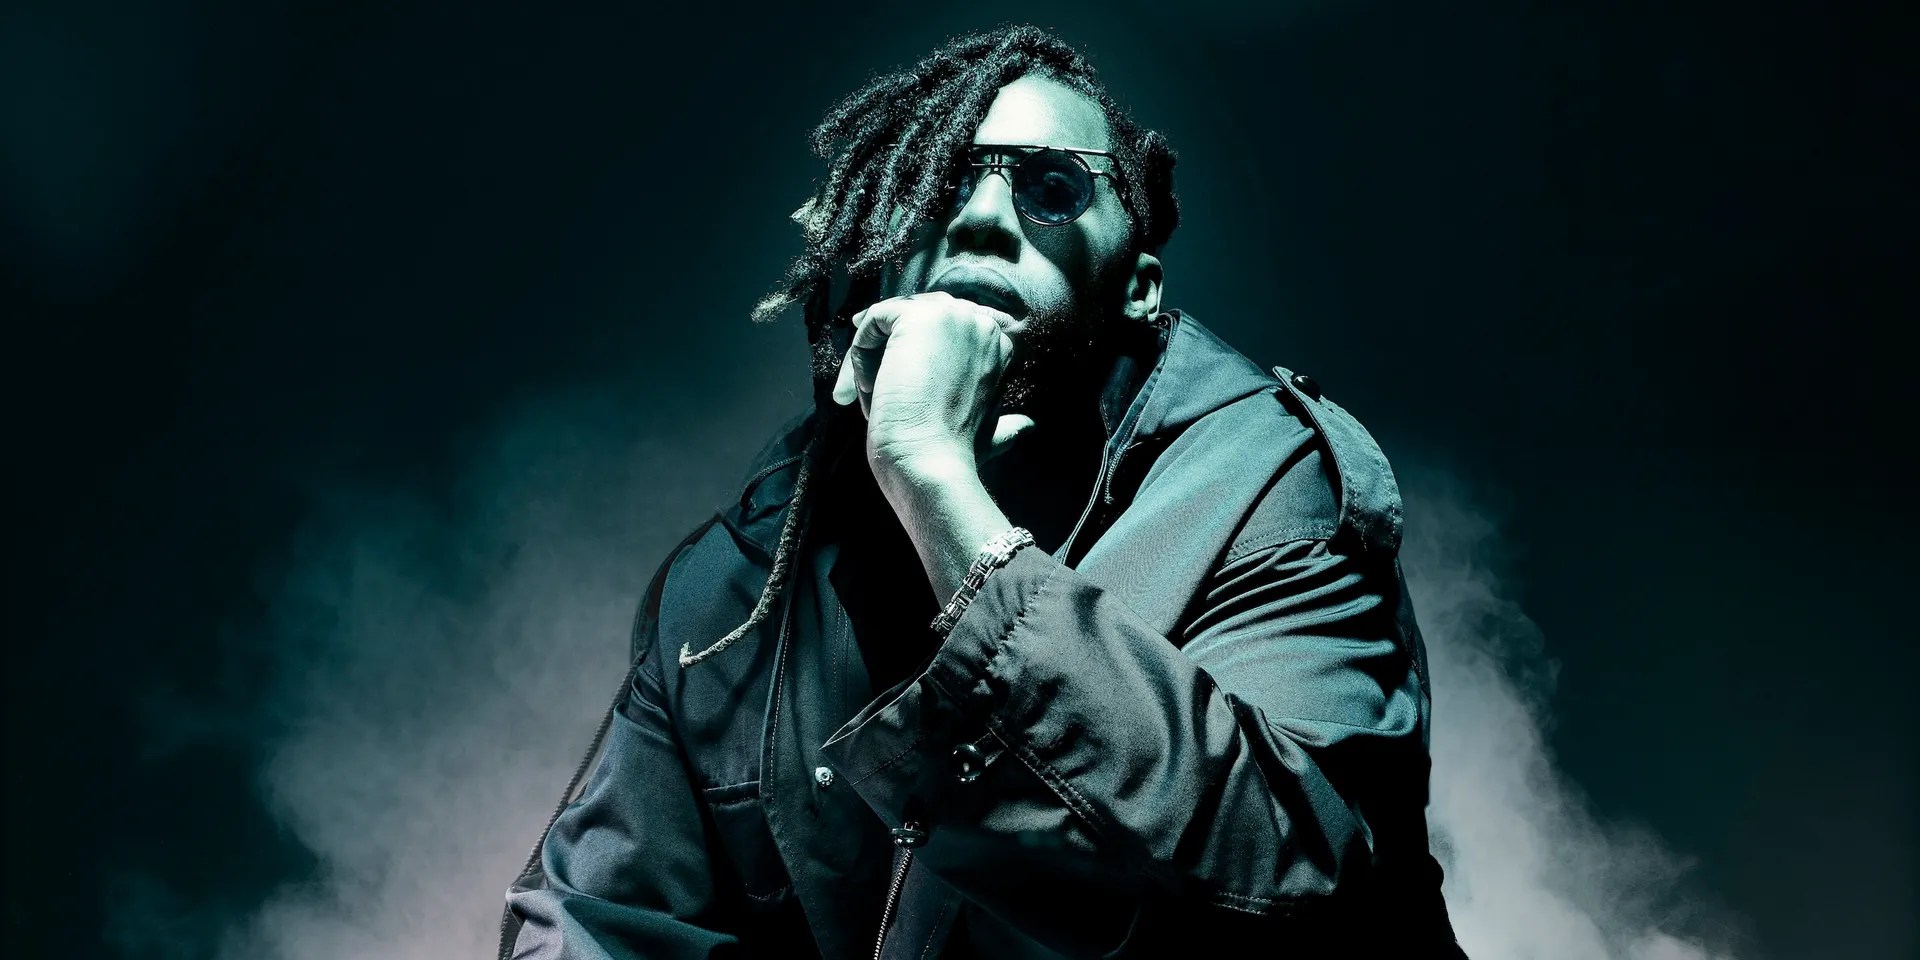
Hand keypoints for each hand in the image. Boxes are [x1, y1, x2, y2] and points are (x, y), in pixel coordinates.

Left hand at [830, 292, 1036, 473]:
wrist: (931, 462)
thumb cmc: (954, 455)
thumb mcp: (992, 434)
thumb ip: (1008, 425)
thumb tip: (1026, 428)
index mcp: (1000, 345)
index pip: (946, 327)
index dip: (916, 349)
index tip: (892, 377)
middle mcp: (981, 322)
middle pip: (918, 316)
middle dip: (889, 350)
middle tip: (869, 388)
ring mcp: (952, 314)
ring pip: (894, 318)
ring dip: (872, 354)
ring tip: (867, 395)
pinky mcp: (918, 316)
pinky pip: (876, 317)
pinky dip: (860, 352)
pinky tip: (865, 386)